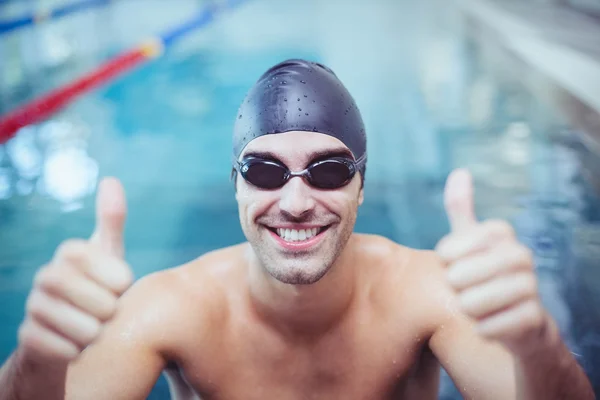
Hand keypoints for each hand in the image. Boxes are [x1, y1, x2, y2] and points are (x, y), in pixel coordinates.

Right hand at [18, 177, 133, 362]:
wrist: (66, 330)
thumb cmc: (96, 287)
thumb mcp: (108, 255)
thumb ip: (111, 221)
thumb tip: (111, 179)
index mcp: (71, 252)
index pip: (119, 275)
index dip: (122, 285)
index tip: (118, 286)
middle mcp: (47, 275)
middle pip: (104, 304)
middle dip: (112, 313)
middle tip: (105, 311)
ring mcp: (34, 306)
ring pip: (87, 331)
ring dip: (97, 335)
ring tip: (91, 326)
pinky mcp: (27, 338)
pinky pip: (68, 352)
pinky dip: (78, 352)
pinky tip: (73, 343)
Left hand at [435, 169, 549, 356]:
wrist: (515, 320)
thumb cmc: (482, 274)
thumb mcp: (468, 240)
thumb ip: (461, 208)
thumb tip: (460, 171)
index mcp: (501, 232)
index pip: (450, 247)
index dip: (445, 261)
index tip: (451, 264)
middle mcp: (521, 254)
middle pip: (459, 276)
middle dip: (454, 288)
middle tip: (465, 289)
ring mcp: (531, 286)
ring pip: (472, 303)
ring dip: (466, 309)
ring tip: (476, 306)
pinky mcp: (534, 318)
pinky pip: (488, 327)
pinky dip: (481, 329)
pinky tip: (488, 324)